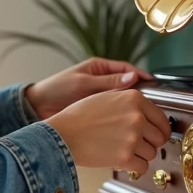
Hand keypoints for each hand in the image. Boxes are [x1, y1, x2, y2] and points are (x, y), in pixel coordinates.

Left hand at [24, 58, 153, 120]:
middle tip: (153, 103)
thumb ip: (107, 82)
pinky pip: (115, 113)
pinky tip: (129, 124)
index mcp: (100, 68)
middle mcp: (102, 81)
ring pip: (123, 101)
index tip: (153, 84)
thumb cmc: (56, 89)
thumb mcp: (83, 83)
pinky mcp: (98, 111)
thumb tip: (133, 78)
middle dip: (141, 94)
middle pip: (128, 86)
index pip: (127, 70)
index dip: (141, 76)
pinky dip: (122, 117)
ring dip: (133, 108)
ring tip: (145, 115)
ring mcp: (101, 97)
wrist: (38, 107)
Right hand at [46, 89, 170, 176]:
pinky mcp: (125, 156)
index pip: (162, 119)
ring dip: (140, 155)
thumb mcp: (106, 97)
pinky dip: (134, 167)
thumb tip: (146, 113)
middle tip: (136, 144)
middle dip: (149, 143)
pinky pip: (142, 167)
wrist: (63, 134)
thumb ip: (129, 102)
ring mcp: (132, 137)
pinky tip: (123, 161)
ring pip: (152, 153)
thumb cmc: (79, 116)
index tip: (155, 135)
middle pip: (159, 138)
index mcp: (134, 98)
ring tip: (123, 150)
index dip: (159, 129)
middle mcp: (137, 116)